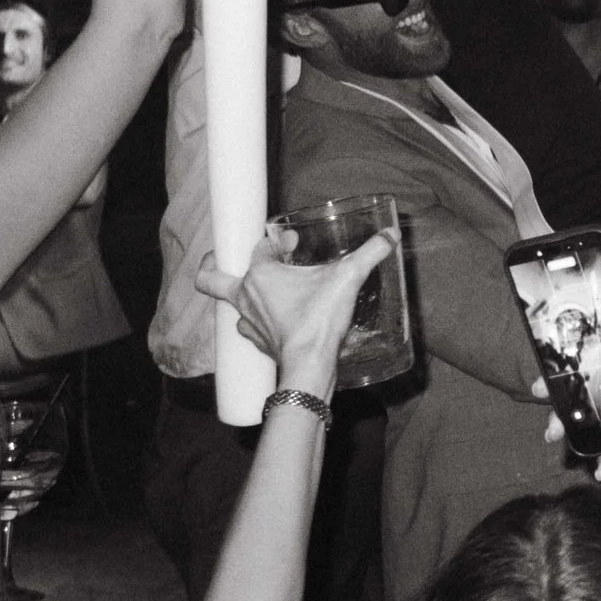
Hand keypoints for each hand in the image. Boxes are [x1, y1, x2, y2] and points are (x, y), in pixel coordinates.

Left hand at [194, 228, 390, 394]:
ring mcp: (247, 321)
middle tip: (224, 257)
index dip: (279, 240)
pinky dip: (255, 319)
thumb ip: (370, 253)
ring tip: (267, 290)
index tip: (297, 243)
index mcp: (260, 275)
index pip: (261, 247)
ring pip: (232, 302)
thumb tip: (390, 234)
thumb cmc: (320, 319)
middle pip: (210, 278)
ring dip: (244, 293)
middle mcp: (245, 296)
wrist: (309, 365)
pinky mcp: (256, 341)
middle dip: (211, 264)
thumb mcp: (348, 278)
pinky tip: (273, 318)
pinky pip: (246, 325)